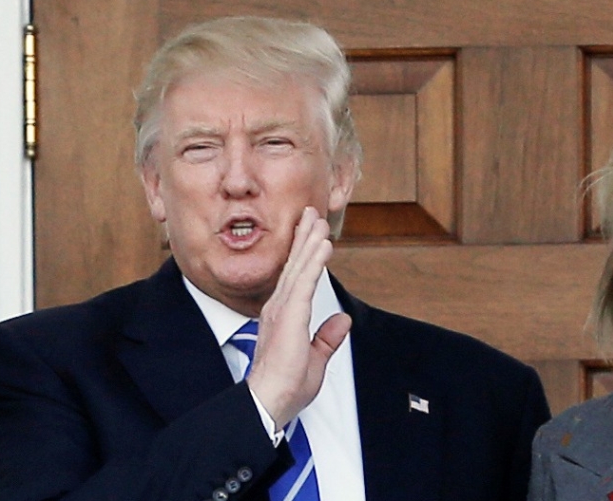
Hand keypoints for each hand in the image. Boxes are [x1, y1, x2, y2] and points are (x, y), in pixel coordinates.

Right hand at [245, 206, 351, 425]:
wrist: (270, 399)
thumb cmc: (286, 385)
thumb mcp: (315, 359)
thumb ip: (327, 337)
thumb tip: (342, 320)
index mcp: (283, 316)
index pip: (296, 279)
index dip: (303, 255)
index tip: (311, 236)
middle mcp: (279, 307)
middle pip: (295, 266)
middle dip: (304, 239)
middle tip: (312, 214)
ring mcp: (284, 309)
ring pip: (300, 268)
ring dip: (310, 242)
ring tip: (318, 220)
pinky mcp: (291, 314)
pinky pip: (305, 281)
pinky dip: (314, 261)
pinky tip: (321, 245)